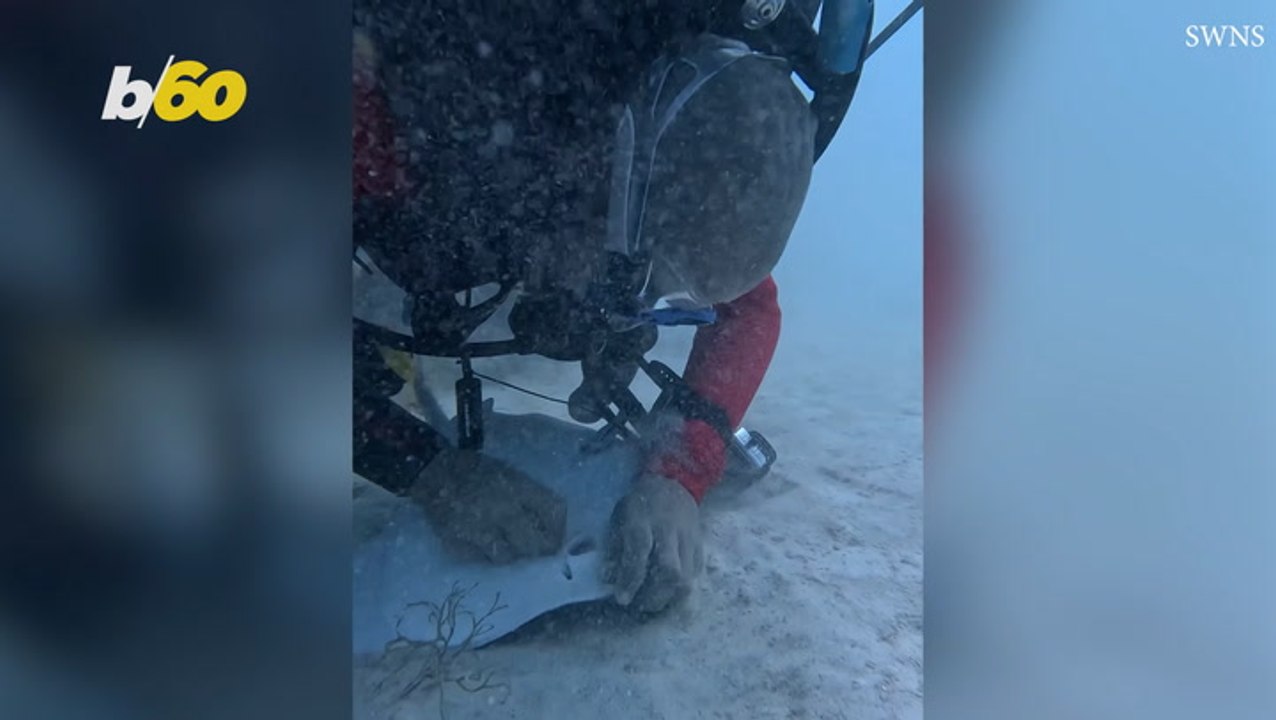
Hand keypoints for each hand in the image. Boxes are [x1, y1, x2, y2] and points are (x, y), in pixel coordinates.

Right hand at [410, 447, 566, 563]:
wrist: (434, 473)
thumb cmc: (477, 472)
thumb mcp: (511, 475)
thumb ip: (532, 499)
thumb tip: (555, 529)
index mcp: (518, 487)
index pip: (553, 513)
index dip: (558, 530)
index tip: (556, 537)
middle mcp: (503, 510)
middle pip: (537, 544)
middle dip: (538, 549)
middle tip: (534, 550)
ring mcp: (480, 530)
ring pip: (508, 557)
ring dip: (509, 553)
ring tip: (501, 542)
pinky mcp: (459, 545)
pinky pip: (482, 560)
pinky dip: (484, 555)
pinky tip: (479, 542)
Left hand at [604, 473, 702, 612]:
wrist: (674, 482)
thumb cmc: (640, 504)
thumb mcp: (619, 517)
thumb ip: (615, 549)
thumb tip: (609, 580)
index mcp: (643, 521)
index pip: (639, 554)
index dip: (630, 579)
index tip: (622, 598)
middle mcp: (668, 530)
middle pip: (670, 570)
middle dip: (654, 595)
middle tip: (640, 605)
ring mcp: (688, 539)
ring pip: (687, 577)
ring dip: (671, 597)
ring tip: (656, 603)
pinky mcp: (700, 545)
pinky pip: (696, 573)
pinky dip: (684, 589)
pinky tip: (671, 594)